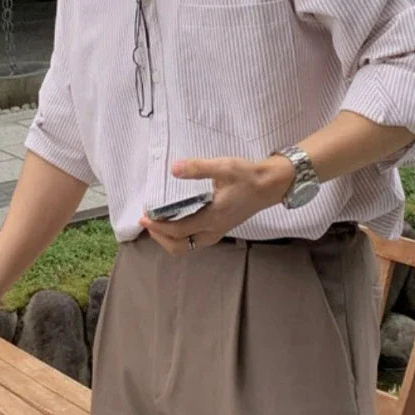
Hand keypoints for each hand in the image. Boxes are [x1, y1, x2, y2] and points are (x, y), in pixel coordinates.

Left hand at [138, 154, 294, 255]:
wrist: (270, 185)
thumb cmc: (248, 176)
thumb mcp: (223, 167)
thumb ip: (197, 168)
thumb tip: (173, 168)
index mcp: (213, 217)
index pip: (179, 230)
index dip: (158, 226)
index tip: (144, 216)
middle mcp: (214, 230)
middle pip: (180, 246)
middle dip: (160, 237)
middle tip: (148, 221)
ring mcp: (217, 231)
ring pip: (187, 246)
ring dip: (169, 239)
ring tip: (157, 222)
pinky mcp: (219, 229)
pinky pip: (194, 240)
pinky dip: (179, 236)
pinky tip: (174, 220)